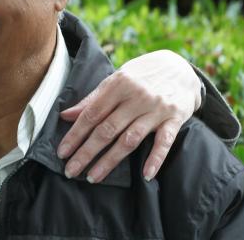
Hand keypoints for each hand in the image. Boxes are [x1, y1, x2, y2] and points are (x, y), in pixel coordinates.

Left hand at [55, 50, 202, 182]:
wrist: (181, 66)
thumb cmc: (142, 75)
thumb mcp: (116, 80)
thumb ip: (93, 99)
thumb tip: (66, 115)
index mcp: (118, 85)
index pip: (91, 114)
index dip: (75, 135)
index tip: (62, 153)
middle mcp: (136, 97)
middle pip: (107, 130)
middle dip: (86, 152)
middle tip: (71, 171)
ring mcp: (156, 109)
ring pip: (129, 139)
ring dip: (110, 160)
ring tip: (93, 177)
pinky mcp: (175, 119)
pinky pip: (164, 142)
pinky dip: (155, 159)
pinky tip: (145, 175)